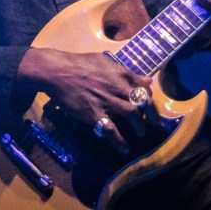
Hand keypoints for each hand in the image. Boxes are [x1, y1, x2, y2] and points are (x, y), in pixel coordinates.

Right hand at [17, 48, 155, 154]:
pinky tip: (124, 149)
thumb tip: (146, 79)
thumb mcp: (105, 61)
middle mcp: (117, 86)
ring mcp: (106, 100)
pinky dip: (120, 141)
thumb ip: (125, 71)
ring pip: (132, 114)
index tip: (148, 105)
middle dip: (152, 114)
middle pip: (143, 101)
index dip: (150, 98)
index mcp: (120, 72)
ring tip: (140, 133)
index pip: (144, 87)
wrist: (57, 71)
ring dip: (140, 126)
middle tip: (153, 123)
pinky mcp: (93, 114)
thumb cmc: (80, 63)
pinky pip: (111, 130)